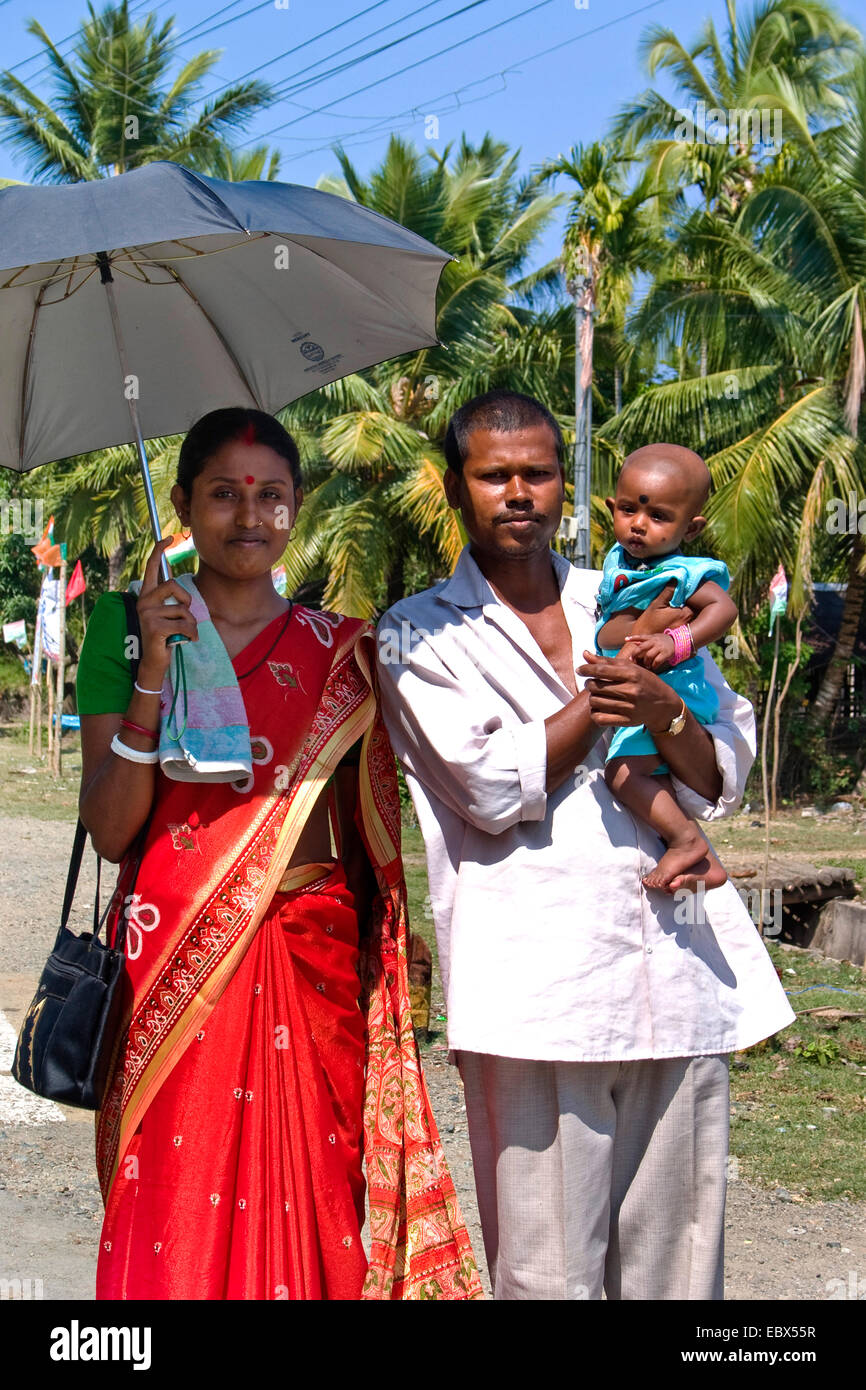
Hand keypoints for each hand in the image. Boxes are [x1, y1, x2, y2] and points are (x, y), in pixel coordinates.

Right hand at [136, 538, 197, 680]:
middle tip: (185, 615)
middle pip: (173, 585)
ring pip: (183, 609)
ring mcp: (147, 614)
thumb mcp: (168, 614)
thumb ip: (171, 598)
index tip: (168, 537)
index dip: (159, 551)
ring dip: (190, 624)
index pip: (151, 568)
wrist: (154, 662)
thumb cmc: (165, 636)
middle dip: (186, 600)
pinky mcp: (154, 627)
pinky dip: (191, 634)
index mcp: (146, 596)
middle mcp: (143, 602)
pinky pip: (184, 624)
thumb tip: (175, 579)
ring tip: (181, 634)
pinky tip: (186, 641)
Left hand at [577, 650, 680, 733]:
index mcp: (632, 674)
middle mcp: (630, 690)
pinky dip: (594, 713)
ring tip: (598, 695)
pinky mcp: (626, 721)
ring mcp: (629, 707)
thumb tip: (584, 654)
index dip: (586, 669)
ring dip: (592, 698)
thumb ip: (607, 662)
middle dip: (590, 684)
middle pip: (595, 686)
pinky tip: (599, 708)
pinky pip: (599, 718)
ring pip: (595, 702)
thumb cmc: (645, 682)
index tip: (579, 670)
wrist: (664, 706)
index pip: (601, 670)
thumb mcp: (631, 668)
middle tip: (593, 683)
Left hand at [622, 632, 675, 671]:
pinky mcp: (666, 653)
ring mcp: (660, 647)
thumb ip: (644, 641)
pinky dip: (653, 665)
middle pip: (642, 648)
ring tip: (646, 665)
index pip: (640, 637)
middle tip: (632, 660)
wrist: (677, 642)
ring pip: (648, 656)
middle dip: (635, 654)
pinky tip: (653, 667)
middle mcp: (654, 642)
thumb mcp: (654, 638)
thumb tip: (633, 642)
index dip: (633, 638)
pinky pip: (657, 661)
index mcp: (651, 638)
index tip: (625, 639)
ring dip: (645, 662)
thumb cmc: (663, 641)